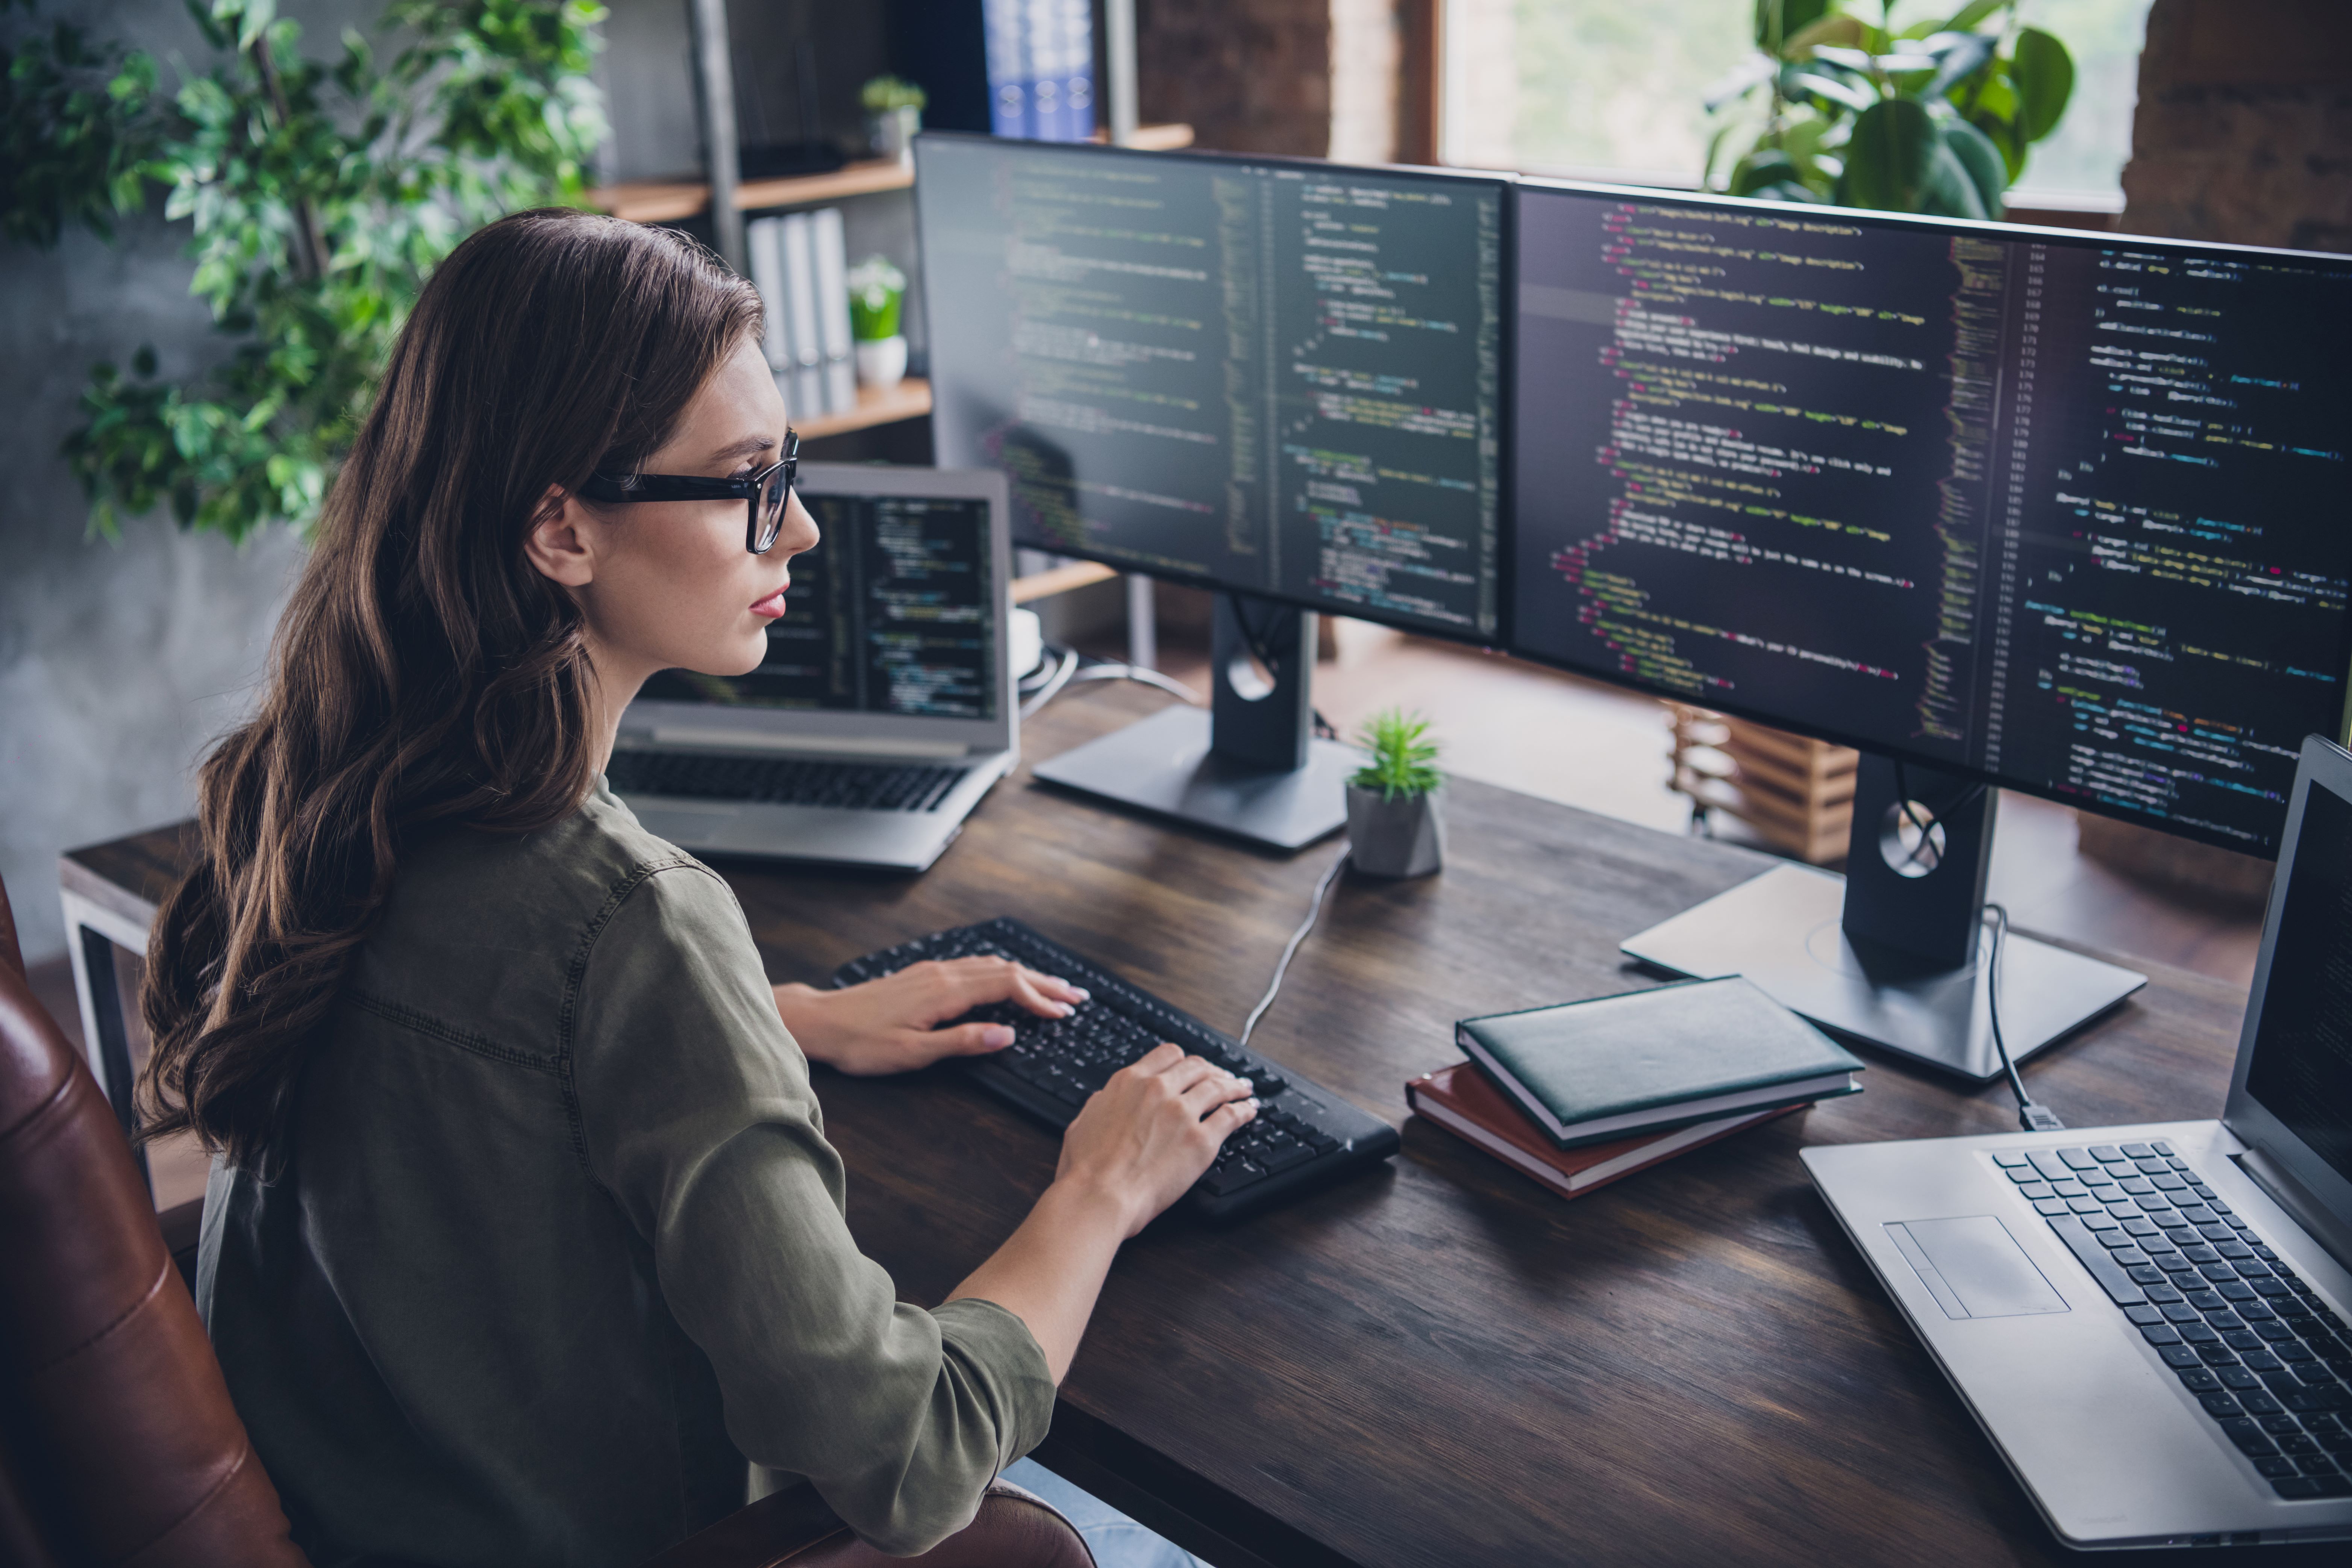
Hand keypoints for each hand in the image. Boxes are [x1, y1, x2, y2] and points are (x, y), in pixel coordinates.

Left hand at [773, 957, 1086, 1075]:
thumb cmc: (862, 1043)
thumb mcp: (913, 1053)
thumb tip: (1006, 1035)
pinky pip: (973, 964)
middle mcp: (942, 973)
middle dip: (1045, 982)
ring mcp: (932, 970)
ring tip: (1051, 986)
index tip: (1064, 1013)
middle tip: (1076, 995)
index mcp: (945, 992)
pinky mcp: (923, 974)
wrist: (822, 1022)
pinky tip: (1005, 977)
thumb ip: (962, 1042)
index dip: (1040, 998)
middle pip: (1006, 970)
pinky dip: (1001, 971)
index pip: (1007, 986)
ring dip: (1025, 974)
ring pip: (991, 964)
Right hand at [1054, 1044, 1257, 1237]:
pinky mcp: (1201, 1140)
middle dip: (1213, 1070)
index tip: (1192, 1067)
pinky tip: (1249, 1111)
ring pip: (1218, 1086)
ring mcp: (1182, 1113)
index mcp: (1130, 1082)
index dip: (1184, 1060)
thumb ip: (1101, 1104)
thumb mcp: (1083, 1122)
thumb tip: (1106, 1098)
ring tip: (1244, 1089)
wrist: (1100, 1196)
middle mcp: (1159, 1090)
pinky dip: (1244, 1110)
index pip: (1168, 1055)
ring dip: (1235, 1085)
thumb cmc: (1086, 1169)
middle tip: (1223, 1077)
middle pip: (1197, 1067)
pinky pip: (1231, 1116)